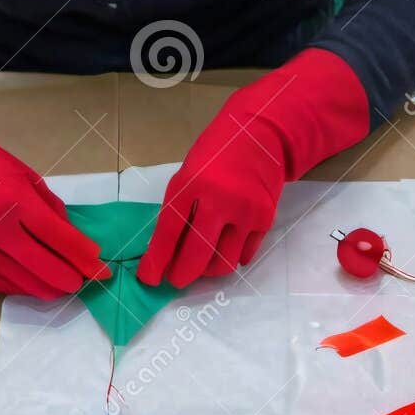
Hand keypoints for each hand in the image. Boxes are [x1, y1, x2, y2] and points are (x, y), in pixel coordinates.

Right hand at [0, 98, 108, 298]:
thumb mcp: (26, 177)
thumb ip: (53, 211)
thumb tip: (79, 245)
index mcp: (15, 202)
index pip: (61, 240)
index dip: (86, 259)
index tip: (102, 269)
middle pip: (49, 271)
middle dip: (74, 279)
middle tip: (85, 278)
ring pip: (30, 286)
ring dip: (53, 288)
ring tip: (65, 281)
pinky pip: (7, 287)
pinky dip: (27, 286)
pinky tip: (37, 278)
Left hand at [138, 48, 370, 287]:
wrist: (260, 133)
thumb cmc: (216, 154)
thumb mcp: (189, 173)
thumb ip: (181, 208)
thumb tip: (169, 251)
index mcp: (190, 183)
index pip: (169, 231)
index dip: (157, 260)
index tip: (149, 278)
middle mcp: (218, 199)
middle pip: (197, 255)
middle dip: (182, 275)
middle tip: (177, 280)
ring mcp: (245, 211)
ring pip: (224, 263)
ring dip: (208, 271)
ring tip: (203, 264)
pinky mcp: (265, 219)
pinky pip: (245, 255)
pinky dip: (232, 257)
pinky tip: (226, 248)